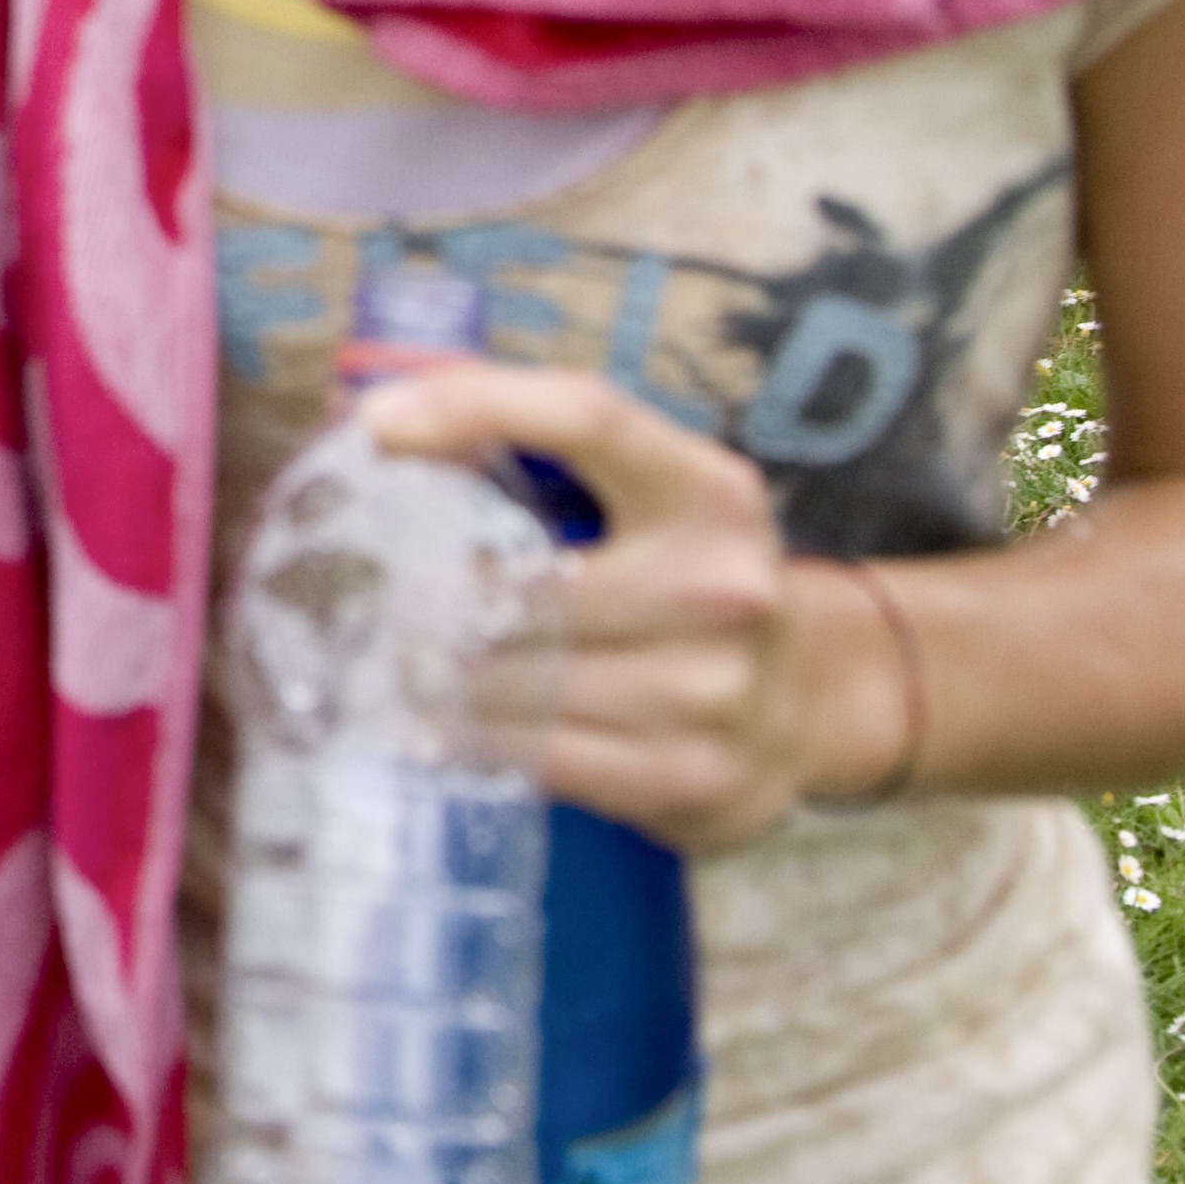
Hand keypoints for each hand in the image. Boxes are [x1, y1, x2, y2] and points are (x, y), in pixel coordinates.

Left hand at [357, 364, 903, 851]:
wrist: (817, 699)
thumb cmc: (688, 575)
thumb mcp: (650, 491)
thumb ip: (535, 446)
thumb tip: (378, 416)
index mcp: (709, 492)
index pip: (587, 417)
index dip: (474, 406)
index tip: (377, 424)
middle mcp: (721, 587)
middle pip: (522, 583)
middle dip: (426, 593)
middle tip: (367, 596)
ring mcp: (712, 691)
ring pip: (514, 680)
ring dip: (437, 676)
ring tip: (398, 663)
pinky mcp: (688, 777)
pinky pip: (537, 757)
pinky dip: (470, 740)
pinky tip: (438, 725)